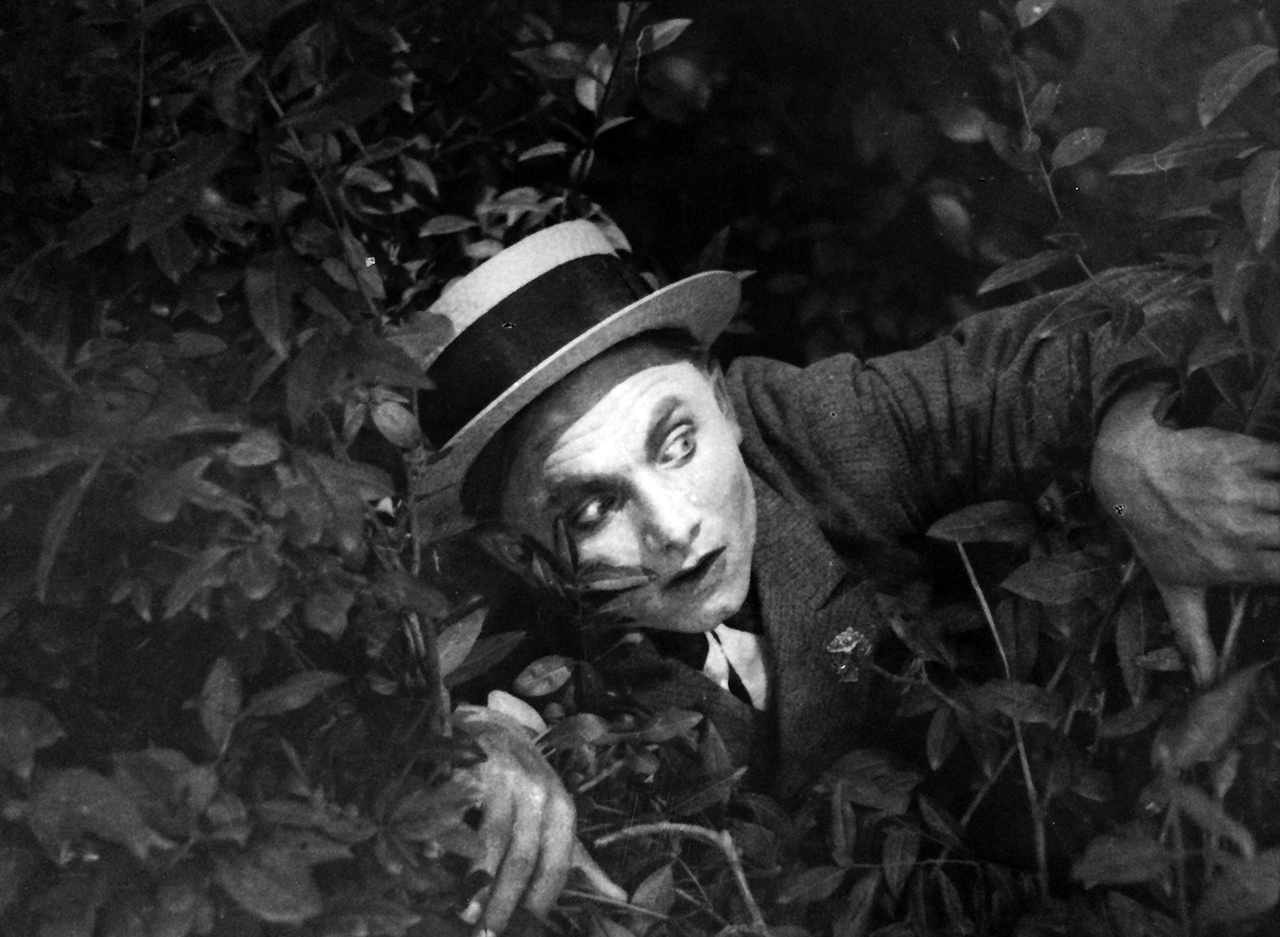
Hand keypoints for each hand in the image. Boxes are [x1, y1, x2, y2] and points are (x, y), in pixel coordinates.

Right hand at [453, 704, 624, 934]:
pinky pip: (462, 812)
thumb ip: (581, 858)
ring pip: (492, 839)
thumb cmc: (528, 783)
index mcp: (562, 808)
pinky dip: (449, 842)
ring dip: (478, 881)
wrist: (494, 729)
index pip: (555, 864)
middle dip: (504, 902)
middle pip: (522, 858)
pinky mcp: (473, 765)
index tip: (525, 930)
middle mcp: (538, 790)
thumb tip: (619, 898)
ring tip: (465, 912)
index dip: (539, 902)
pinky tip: (438, 864)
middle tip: (487, 932)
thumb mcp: (558, 816)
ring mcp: (504, 776)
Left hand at [1091, 383, 1279, 683]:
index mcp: (1235, 562)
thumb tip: (1207, 684)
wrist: (1127, 471)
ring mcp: (1245, 490)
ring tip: (1277, 515)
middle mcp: (1242, 529)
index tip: (1278, 562)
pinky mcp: (1246, 453)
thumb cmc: (1154, 532)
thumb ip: (1195, 635)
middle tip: (1276, 538)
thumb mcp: (1173, 586)